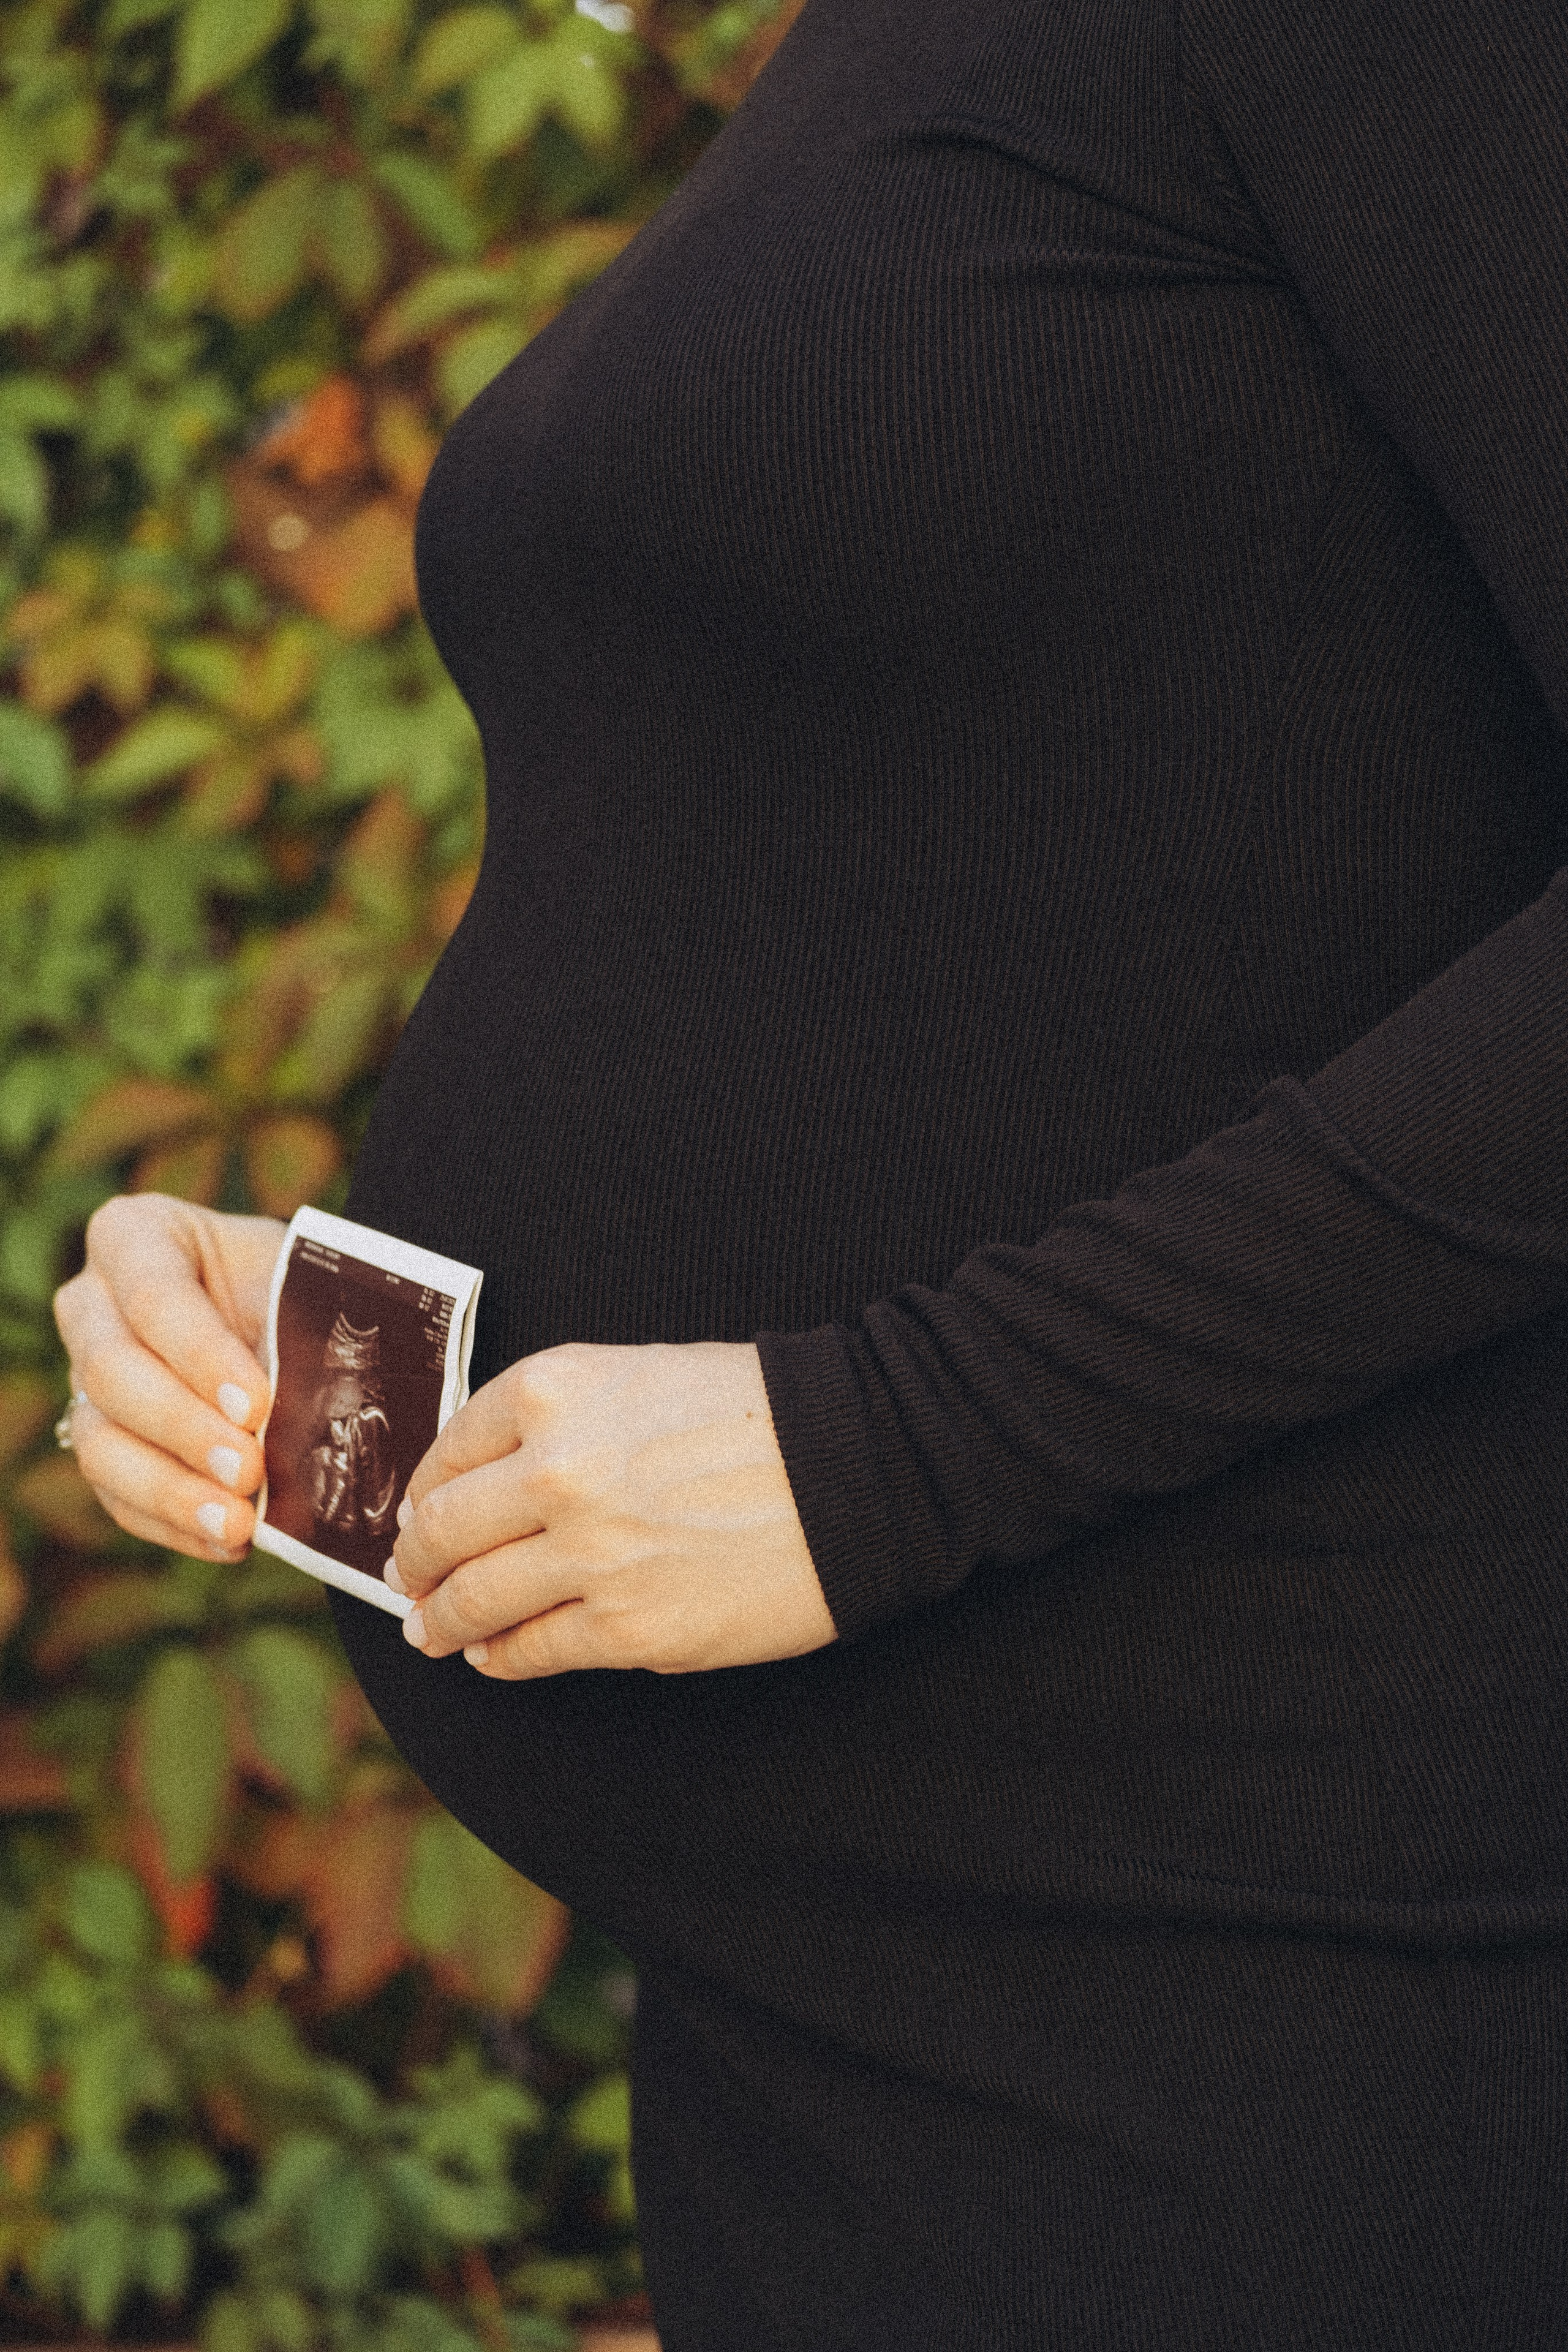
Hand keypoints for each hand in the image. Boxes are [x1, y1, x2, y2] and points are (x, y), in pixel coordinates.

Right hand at [52, 1195, 285, 1559]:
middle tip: (250, 1470)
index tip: (256, 1405)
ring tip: (238, 1523)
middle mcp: (90, 1304)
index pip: (152, 1295)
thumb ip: (296, 1323)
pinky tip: (228, 1542)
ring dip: (173, 1490)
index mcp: (133, 1237)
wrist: (276, 1316)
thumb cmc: (287, 1285)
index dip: (199, 1354)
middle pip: (112, 1372)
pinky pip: (116, 1495)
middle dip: (185, 1429)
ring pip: (102, 1442)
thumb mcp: (294, 1278)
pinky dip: (175, 1523)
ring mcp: (82, 1378)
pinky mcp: (99, 1442)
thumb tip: (329, 1399)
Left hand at [388, 1340, 836, 1677]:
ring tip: (431, 1627)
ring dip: (438, 1618)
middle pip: (441, 1529)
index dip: (424, 1489)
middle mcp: (555, 1470)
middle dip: (414, 1561)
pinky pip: (531, 1651)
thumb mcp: (641, 1375)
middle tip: (409, 1577)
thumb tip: (487, 1485)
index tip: (418, 1512)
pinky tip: (492, 1654)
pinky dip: (498, 1656)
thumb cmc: (761, 1412)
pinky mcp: (629, 1629)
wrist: (861, 1464)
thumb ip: (561, 1420)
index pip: (449, 1448)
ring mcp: (589, 1555)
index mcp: (553, 1391)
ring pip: (472, 1599)